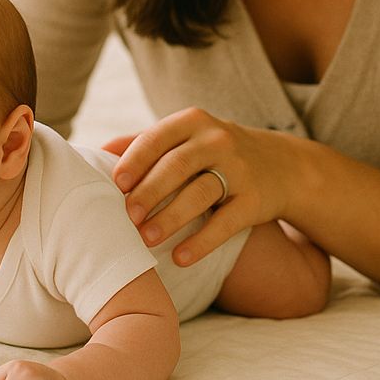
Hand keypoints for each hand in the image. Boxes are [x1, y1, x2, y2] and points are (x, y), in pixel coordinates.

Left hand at [111, 107, 288, 265]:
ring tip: (146, 239)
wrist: (281, 165)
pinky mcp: (255, 200)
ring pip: (200, 193)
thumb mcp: (186, 136)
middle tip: (126, 217)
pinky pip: (226, 222)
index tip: (115, 184)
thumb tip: (97, 152)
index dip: (135, 160)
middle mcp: (218, 140)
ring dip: (171, 218)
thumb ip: (145, 142)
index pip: (158, 137)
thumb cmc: (215, 152)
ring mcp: (239, 170)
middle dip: (149, 192)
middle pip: (177, 166)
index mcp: (193, 122)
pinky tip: (179, 258)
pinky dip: (202, 242)